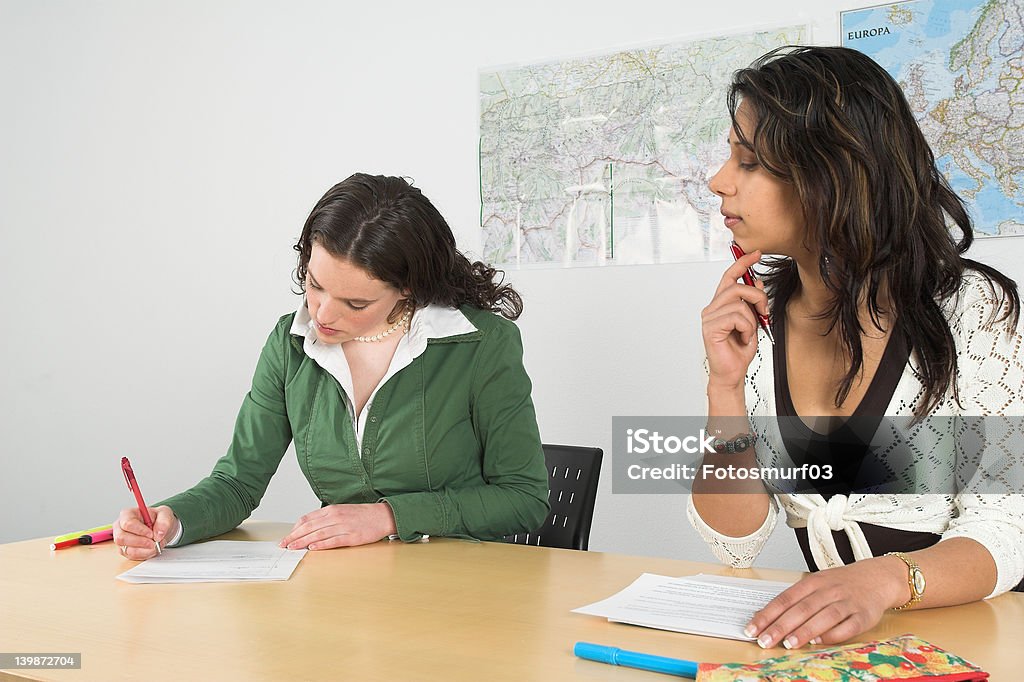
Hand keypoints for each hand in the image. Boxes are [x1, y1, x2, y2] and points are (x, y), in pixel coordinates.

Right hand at [113, 505, 179, 560]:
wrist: (159, 528)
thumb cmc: (158, 518)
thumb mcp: (165, 514)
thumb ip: (164, 522)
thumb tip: (158, 534)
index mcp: (127, 514)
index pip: (127, 524)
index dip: (140, 530)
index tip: (151, 534)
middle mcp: (120, 527)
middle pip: (121, 538)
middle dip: (140, 543)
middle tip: (154, 543)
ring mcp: (121, 540)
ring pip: (127, 550)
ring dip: (144, 550)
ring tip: (156, 545)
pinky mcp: (125, 550)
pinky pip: (132, 557)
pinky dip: (145, 554)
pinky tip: (152, 549)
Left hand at [279, 503, 397, 549]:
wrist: (382, 516)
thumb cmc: (361, 515)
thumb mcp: (341, 511)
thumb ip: (325, 518)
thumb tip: (308, 527)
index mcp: (331, 509)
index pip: (307, 519)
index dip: (294, 528)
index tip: (286, 536)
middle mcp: (335, 517)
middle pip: (309, 527)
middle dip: (294, 536)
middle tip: (283, 544)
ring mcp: (344, 526)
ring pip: (318, 534)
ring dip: (303, 542)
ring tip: (293, 548)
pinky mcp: (352, 536)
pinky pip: (333, 541)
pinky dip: (321, 544)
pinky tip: (312, 548)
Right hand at [701, 251, 768, 389]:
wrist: (732, 374)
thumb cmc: (738, 351)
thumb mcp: (753, 322)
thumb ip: (753, 303)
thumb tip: (758, 282)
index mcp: (720, 305)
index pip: (729, 277)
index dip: (742, 263)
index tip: (756, 253)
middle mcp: (712, 308)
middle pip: (737, 286)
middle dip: (757, 297)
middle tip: (764, 312)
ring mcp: (709, 317)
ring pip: (739, 303)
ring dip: (752, 319)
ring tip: (749, 333)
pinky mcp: (710, 328)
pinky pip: (737, 317)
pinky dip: (747, 328)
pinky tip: (743, 338)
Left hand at [745, 557, 906, 648]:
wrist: (877, 577)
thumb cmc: (840, 583)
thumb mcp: (816, 584)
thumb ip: (796, 599)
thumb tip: (768, 618)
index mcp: (812, 582)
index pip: (784, 599)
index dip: (767, 615)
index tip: (752, 629)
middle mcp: (828, 591)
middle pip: (801, 609)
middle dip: (780, 626)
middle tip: (765, 641)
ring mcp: (847, 602)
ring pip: (823, 617)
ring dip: (804, 631)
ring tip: (788, 644)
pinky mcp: (863, 616)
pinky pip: (847, 626)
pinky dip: (833, 634)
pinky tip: (819, 642)